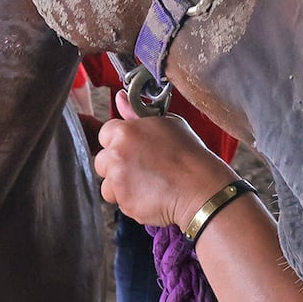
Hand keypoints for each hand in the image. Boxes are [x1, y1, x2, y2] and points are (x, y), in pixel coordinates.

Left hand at [94, 90, 237, 229]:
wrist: (200, 188)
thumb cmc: (189, 154)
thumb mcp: (167, 124)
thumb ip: (136, 113)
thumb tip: (119, 98)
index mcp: (124, 132)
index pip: (105, 134)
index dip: (118, 141)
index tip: (133, 147)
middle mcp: (116, 156)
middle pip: (102, 161)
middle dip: (116, 165)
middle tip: (142, 167)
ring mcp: (118, 181)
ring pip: (108, 185)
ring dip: (121, 186)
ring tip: (148, 183)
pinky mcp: (124, 203)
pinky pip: (120, 202)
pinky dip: (132, 201)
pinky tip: (152, 195)